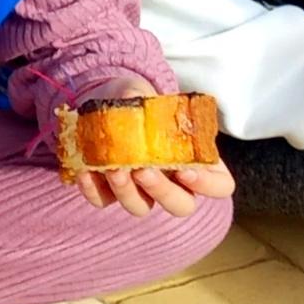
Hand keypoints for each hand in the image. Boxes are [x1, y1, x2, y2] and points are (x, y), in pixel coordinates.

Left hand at [54, 76, 219, 216]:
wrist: (104, 104)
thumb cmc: (138, 103)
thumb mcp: (146, 96)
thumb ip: (144, 101)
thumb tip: (131, 101)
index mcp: (196, 161)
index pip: (219, 186)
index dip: (207, 184)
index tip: (185, 170)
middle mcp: (173, 183)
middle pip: (181, 205)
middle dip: (162, 192)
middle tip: (144, 170)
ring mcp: (141, 191)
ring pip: (141, 207)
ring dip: (127, 192)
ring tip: (114, 169)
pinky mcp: (108, 191)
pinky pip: (103, 200)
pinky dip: (92, 189)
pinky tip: (85, 171)